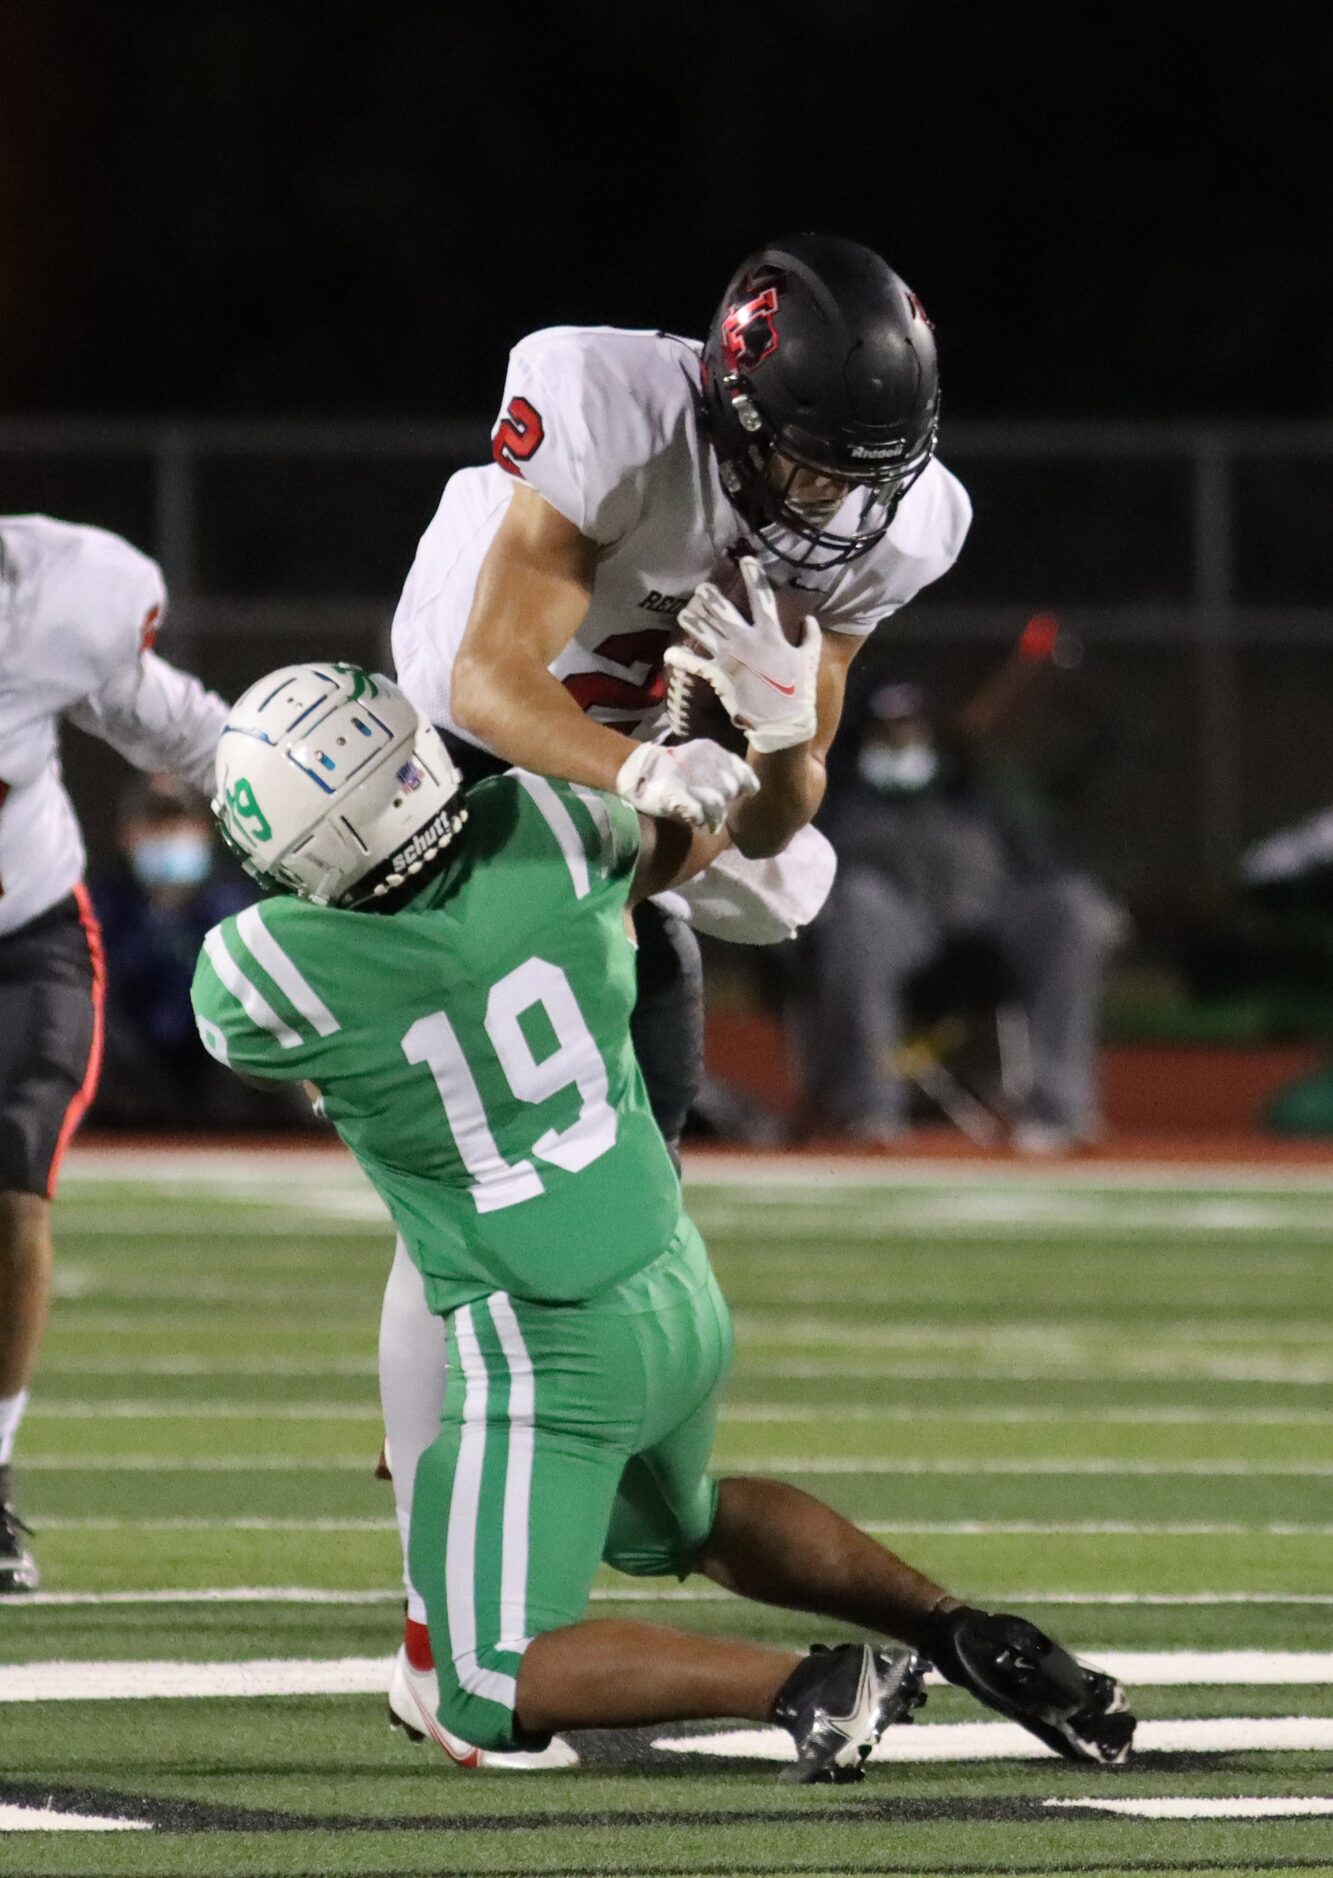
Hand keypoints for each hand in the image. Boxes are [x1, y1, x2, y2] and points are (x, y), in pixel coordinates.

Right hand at [616, 738, 758, 832]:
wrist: (637, 770)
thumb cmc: (675, 770)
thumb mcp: (701, 761)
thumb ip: (723, 770)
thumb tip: (748, 788)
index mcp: (711, 751)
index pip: (742, 770)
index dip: (747, 784)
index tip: (746, 793)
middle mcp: (703, 761)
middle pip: (731, 790)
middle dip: (726, 802)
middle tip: (715, 809)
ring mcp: (688, 777)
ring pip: (718, 805)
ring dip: (715, 817)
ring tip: (709, 822)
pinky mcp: (673, 793)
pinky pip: (698, 812)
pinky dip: (700, 819)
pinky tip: (696, 820)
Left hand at [666, 557, 820, 752]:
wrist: (782, 722)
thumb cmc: (798, 690)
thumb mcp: (810, 659)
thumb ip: (810, 636)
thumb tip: (810, 618)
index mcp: (771, 634)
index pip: (762, 598)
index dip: (754, 577)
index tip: (746, 560)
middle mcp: (747, 641)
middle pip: (724, 612)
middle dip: (711, 597)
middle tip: (701, 587)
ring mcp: (731, 657)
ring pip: (706, 632)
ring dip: (693, 621)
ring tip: (684, 612)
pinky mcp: (719, 675)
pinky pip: (696, 664)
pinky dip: (682, 659)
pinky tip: (670, 653)